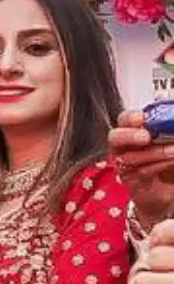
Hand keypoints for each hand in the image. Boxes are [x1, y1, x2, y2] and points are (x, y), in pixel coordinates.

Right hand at [110, 110, 173, 231]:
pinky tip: (171, 162)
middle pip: (115, 137)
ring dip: (154, 153)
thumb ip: (167, 122)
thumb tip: (162, 99)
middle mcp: (125, 146)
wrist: (171, 184)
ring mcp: (125, 165)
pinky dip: (157, 166)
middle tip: (146, 137)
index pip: (125, 120)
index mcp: (135, 130)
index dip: (130, 118)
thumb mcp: (169, 137)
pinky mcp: (132, 182)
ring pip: (129, 157)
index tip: (141, 118)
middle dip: (130, 136)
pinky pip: (139, 172)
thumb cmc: (169, 159)